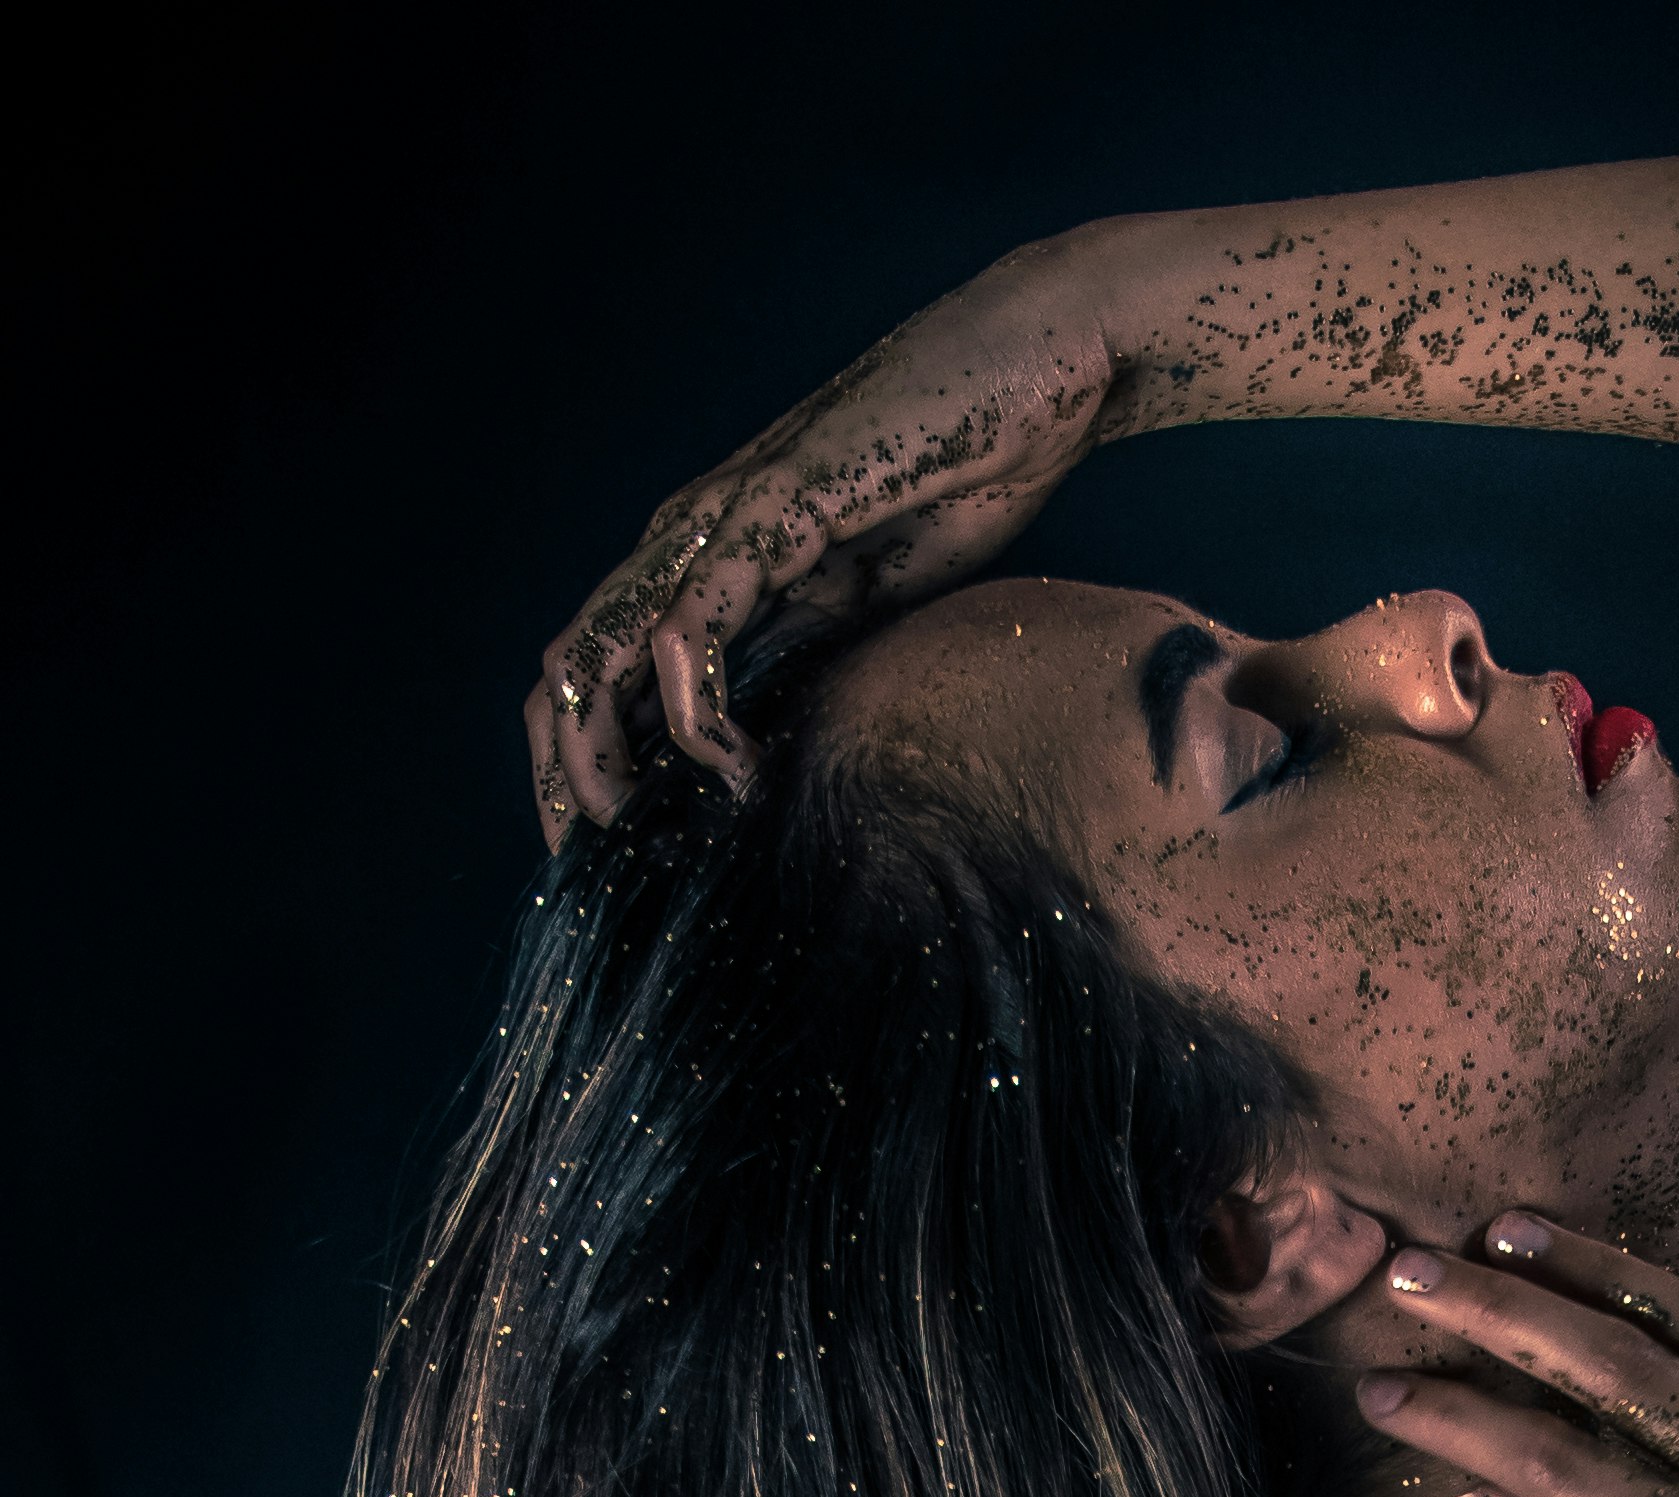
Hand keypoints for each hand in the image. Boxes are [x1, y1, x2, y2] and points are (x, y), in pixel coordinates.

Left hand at [523, 240, 1115, 848]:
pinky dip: (695, 712)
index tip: (609, 853)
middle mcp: (695, 534)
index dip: (583, 763)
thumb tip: (784, 752)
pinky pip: (692, 625)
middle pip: (570, 666)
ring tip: (635, 836)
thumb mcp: (878, 599)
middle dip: (560, 777)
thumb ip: (817, 655)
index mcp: (714, 557)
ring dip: (600, 756)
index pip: (603, 668)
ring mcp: (724, 518)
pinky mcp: (774, 510)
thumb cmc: (971, 468)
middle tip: (587, 869)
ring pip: (600, 649)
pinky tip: (732, 770)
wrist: (1040, 368)